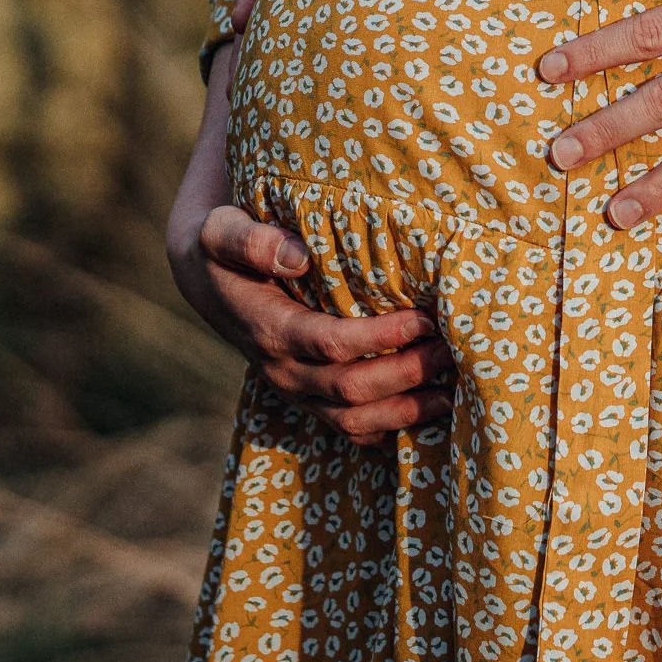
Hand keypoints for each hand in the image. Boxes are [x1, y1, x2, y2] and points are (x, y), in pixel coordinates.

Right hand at [170, 205, 454, 446]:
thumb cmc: (223, 248)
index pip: (332, 345)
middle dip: (407, 373)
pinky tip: (432, 408)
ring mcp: (298, 391)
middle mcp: (283, 371)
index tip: (424, 318)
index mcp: (269, 331)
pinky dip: (394, 426)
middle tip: (451, 347)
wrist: (209, 280)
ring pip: (355, 422)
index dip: (382, 338)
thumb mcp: (220, 231)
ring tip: (452, 388)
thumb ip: (250, 241)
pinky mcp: (311, 398)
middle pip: (352, 390)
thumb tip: (297, 257)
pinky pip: (353, 429)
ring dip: (407, 410)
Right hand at [172, 29, 452, 448]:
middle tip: (429, 324)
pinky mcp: (291, 383)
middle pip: (287, 339)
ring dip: (387, 386)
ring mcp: (256, 351)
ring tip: (449, 362)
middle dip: (363, 339)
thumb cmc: (258, 152)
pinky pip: (336, 420)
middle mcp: (224, 304)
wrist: (234, 216)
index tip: (303, 252)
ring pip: (316, 391)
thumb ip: (249, 70)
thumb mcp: (244, 107)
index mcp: (204, 238)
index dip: (259, 252)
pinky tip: (444, 402)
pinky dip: (388, 420)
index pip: (221, 244)